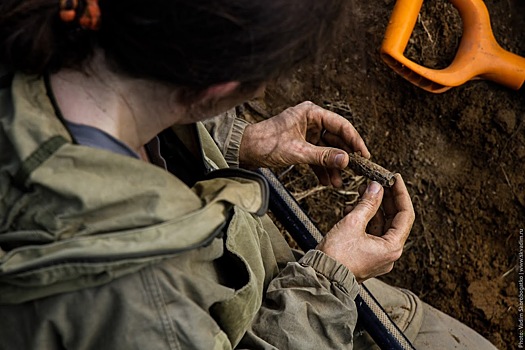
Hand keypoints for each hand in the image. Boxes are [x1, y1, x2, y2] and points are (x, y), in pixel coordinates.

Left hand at [239, 101, 369, 186]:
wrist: (244, 150)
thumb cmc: (266, 144)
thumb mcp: (298, 152)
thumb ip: (323, 157)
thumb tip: (346, 160)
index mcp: (311, 113)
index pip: (341, 126)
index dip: (355, 141)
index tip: (364, 156)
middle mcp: (310, 120)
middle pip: (335, 139)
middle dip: (343, 158)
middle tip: (355, 172)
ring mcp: (306, 133)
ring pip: (326, 150)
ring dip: (332, 166)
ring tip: (338, 183)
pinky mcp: (300, 145)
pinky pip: (316, 156)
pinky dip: (321, 168)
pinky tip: (327, 181)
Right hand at [316, 174, 414, 282]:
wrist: (321, 277)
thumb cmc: (337, 256)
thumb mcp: (353, 223)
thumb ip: (367, 203)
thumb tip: (376, 187)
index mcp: (392, 247)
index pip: (405, 215)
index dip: (400, 194)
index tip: (394, 179)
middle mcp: (389, 253)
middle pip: (393, 219)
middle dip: (384, 199)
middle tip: (376, 182)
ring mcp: (377, 255)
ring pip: (380, 225)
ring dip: (372, 207)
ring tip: (362, 191)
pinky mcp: (366, 255)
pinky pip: (370, 233)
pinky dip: (364, 219)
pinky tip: (353, 207)